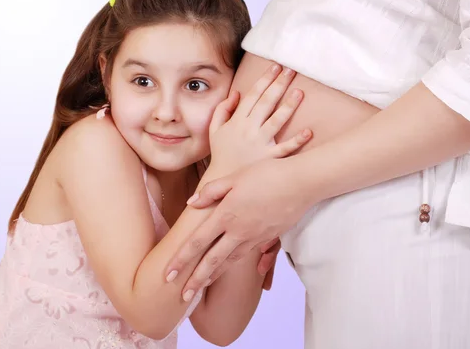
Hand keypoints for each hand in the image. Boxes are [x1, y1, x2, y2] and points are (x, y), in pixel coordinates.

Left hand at [167, 157, 317, 297]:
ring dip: (213, 276)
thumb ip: (211, 191)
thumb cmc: (267, 174)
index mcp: (226, 215)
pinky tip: (227, 270)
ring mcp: (255, 237)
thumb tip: (191, 203)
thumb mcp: (234, 178)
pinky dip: (234, 266)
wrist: (302, 183)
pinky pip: (247, 256)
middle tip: (181, 296)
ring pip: (230, 262)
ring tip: (200, 287)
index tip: (167, 274)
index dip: (181, 259)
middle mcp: (239, 231)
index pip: (197, 242)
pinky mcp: (269, 238)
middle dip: (195, 280)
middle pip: (212, 261)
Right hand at [206, 64, 311, 175]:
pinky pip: (285, 149)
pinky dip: (297, 141)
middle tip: (291, 70)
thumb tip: (236, 93)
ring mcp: (260, 144)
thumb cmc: (221, 154)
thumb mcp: (214, 130)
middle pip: (266, 103)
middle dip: (278, 84)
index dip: (264, 79)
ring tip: (300, 92)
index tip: (275, 67)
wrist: (222, 181)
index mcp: (237, 121)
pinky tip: (308, 132)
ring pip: (277, 121)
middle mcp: (249, 130)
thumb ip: (222, 110)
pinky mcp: (269, 159)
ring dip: (289, 106)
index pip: (252, 95)